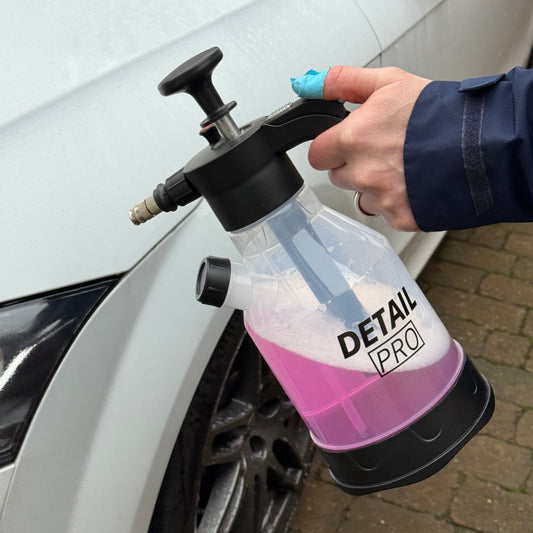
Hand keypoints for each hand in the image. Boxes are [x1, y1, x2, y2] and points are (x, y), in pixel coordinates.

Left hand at [308, 66, 430, 230]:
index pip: (317, 154)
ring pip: (362, 196)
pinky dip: (396, 201)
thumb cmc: (440, 114)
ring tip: (404, 166)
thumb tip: (315, 84)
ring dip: (375, 185)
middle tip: (382, 151)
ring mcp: (381, 199)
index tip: (345, 142)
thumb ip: (346, 83)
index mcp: (353, 139)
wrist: (485, 146)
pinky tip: (415, 184)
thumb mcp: (391, 82)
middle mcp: (362, 173)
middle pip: (337, 176)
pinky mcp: (399, 218)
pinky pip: (386, 212)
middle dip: (352, 165)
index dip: (331, 146)